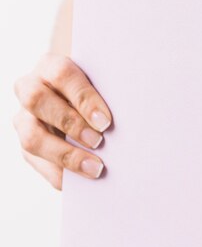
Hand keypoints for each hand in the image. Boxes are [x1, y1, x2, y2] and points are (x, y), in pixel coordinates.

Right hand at [12, 52, 111, 189]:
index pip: (62, 75)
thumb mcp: (102, 82)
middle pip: (38, 101)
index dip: (83, 98)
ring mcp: (24, 116)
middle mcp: (30, 87)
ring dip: (64, 154)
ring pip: (32, 136)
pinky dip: (59, 173)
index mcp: (51, 65)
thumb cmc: (98, 88)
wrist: (77, 96)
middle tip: (99, 141)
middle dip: (70, 123)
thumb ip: (109, 92)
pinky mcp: (25, 142)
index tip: (106, 121)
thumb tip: (132, 117)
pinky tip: (81, 181)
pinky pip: (35, 161)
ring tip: (95, 167)